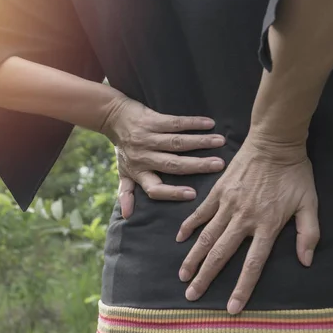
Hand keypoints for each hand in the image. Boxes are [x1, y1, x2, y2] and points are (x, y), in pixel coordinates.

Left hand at [101, 95, 226, 217]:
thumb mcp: (123, 172)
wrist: (112, 117)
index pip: (154, 189)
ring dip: (200, 142)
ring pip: (177, 142)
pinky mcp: (152, 120)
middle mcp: (144, 157)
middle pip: (173, 164)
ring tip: (220, 142)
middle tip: (219, 165)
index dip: (172, 193)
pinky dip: (193, 123)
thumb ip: (127, 193)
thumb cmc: (123, 148)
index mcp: (139, 173)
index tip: (193, 195)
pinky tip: (209, 123)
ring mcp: (148, 138)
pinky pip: (175, 122)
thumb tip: (127, 216)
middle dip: (197, 165)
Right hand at [175, 136, 319, 313]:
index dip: (241, 288)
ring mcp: (228, 204)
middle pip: (221, 254)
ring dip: (193, 257)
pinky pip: (201, 212)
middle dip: (205, 277)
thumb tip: (305, 262)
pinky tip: (180, 238)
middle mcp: (244, 218)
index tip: (231, 307)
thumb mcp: (309, 203)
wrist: (275, 142)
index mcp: (267, 225)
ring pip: (207, 236)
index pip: (252, 264)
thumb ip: (308, 234)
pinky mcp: (219, 191)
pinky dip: (189, 225)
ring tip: (182, 274)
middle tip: (191, 294)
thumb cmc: (295, 174)